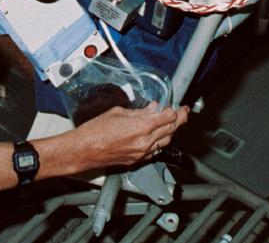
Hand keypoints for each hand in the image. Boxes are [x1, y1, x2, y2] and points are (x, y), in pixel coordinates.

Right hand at [68, 103, 189, 170]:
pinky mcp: (137, 161)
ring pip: (165, 142)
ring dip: (170, 132)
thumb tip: (151, 109)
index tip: (177, 106)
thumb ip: (138, 112)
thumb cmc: (95, 131)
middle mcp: (144, 142)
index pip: (168, 118)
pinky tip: (158, 136)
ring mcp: (142, 154)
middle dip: (179, 120)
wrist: (85, 150)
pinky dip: (160, 142)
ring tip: (172, 123)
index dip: (175, 111)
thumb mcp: (118, 113)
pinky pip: (155, 152)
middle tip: (183, 113)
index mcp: (140, 127)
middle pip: (171, 130)